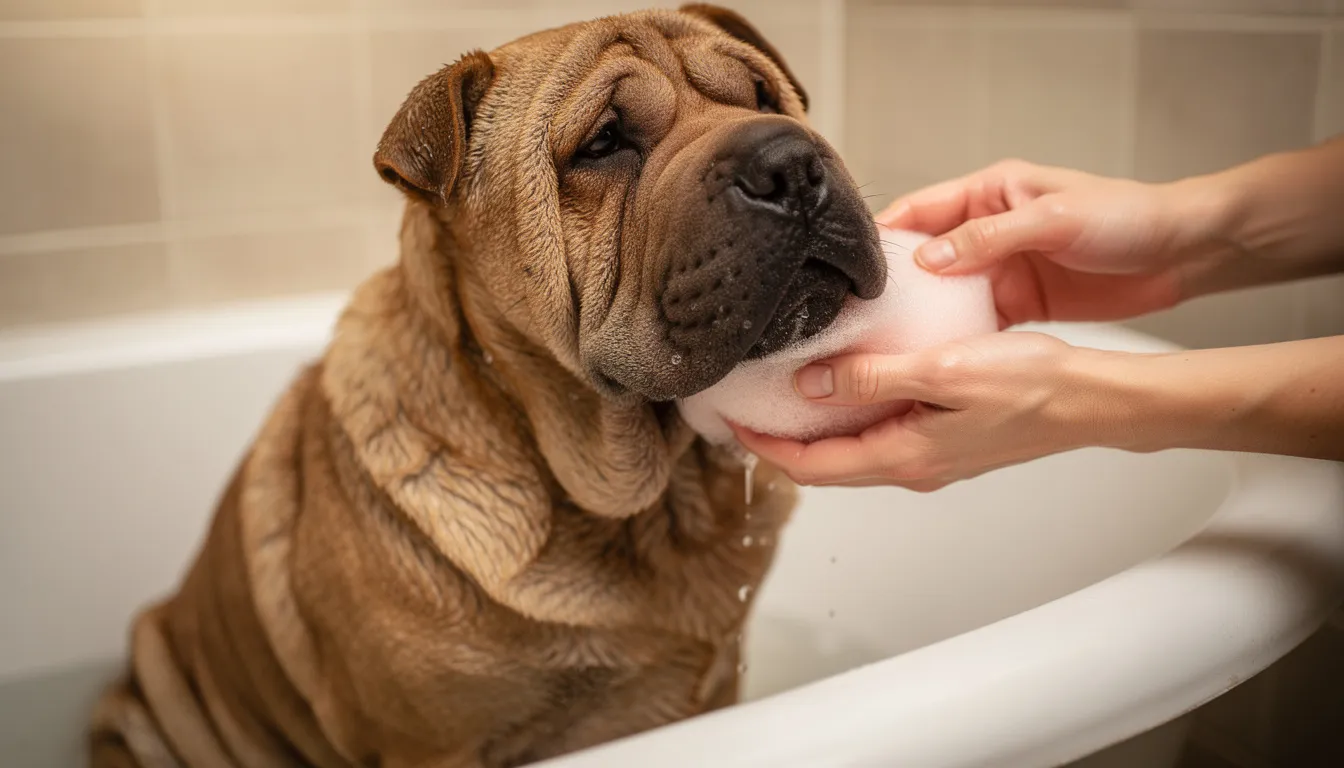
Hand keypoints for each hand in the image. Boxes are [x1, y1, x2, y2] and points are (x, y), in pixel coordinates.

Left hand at [732, 332, 1109, 491]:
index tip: (731, 421)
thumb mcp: (943, 371)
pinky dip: (851, 418)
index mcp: (903, 457)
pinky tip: (849, 386)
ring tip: (784, 395)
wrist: (1091, 400)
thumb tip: (810, 383)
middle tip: (746, 409)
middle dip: (780, 441)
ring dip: (814, 430)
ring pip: (852, 452)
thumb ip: (873, 377)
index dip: (765, 446)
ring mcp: (930, 458)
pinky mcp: (947, 442)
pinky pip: (881, 437)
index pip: (811, 465)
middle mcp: (912, 467)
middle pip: (825, 464)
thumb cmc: (1033, 385)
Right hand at [877, 160, 1226, 326]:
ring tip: (880, 343)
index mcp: (988, 192)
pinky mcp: (1017, 304)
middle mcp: (985, 230)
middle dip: (889, 285)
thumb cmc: (1126, 217)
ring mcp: (1000, 269)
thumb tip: (928, 259)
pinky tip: (931, 359)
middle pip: (920, 258)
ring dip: (917, 317)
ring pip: (941, 294)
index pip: (918, 210)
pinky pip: (971, 322)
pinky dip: (952, 339)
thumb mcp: (1053, 219)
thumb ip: (988, 237)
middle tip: (855, 315)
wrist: (1182, 252)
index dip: (882, 235)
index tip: (851, 265)